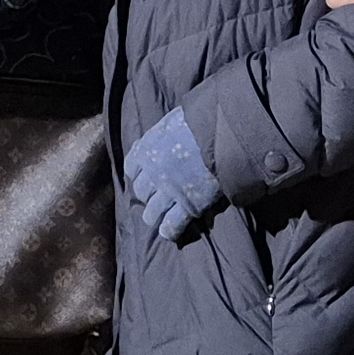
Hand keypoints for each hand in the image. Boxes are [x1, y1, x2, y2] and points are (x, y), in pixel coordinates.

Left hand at [121, 105, 221, 244]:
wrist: (221, 135)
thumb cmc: (201, 121)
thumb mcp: (174, 121)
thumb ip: (166, 133)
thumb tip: (168, 133)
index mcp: (147, 150)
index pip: (132, 167)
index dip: (138, 174)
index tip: (144, 176)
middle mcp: (153, 173)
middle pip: (141, 192)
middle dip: (147, 196)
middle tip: (155, 198)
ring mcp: (169, 191)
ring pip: (152, 212)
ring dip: (154, 216)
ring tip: (158, 220)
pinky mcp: (188, 205)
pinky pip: (172, 224)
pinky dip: (169, 230)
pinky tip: (169, 233)